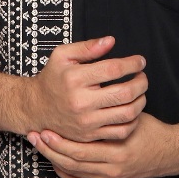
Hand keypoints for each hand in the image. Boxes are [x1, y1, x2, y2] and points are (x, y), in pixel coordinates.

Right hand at [23, 36, 147, 141]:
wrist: (36, 108)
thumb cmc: (52, 78)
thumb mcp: (62, 55)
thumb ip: (87, 47)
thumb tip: (111, 41)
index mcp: (75, 79)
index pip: (113, 69)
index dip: (132, 63)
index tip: (140, 61)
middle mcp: (81, 102)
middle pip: (124, 93)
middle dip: (141, 82)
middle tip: (143, 76)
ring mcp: (86, 122)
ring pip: (127, 113)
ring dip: (141, 100)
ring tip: (140, 92)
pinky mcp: (90, 136)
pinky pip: (121, 131)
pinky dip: (133, 120)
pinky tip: (132, 109)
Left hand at [27, 112, 178, 177]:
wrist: (170, 153)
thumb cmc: (150, 129)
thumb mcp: (132, 115)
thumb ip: (111, 108)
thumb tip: (88, 92)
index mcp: (117, 150)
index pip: (79, 149)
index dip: (58, 141)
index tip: (43, 129)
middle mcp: (112, 169)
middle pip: (71, 162)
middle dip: (50, 149)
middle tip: (34, 136)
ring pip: (73, 172)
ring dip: (54, 159)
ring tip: (39, 145)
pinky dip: (65, 172)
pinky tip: (55, 161)